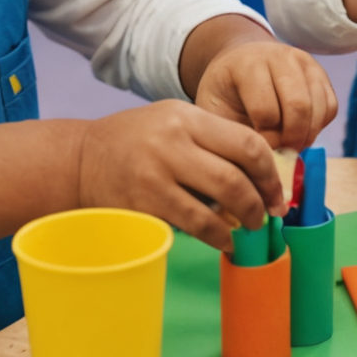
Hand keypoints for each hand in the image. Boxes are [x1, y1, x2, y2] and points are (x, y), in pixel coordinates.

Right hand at [75, 100, 286, 251]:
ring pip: (216, 207)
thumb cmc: (136, 140)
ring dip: (240, 224)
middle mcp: (172, 142)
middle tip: (266, 215)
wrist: (80, 159)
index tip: (276, 191)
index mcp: (187, 117)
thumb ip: (213, 139)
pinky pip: (191, 225)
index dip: (269, 173)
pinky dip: (215, 236)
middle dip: (260, 203)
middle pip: (235, 178)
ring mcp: (155, 175)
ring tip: (247, 230)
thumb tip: (261, 174)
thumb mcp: (174, 121)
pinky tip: (222, 239)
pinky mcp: (143, 205)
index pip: (247, 143)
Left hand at [196, 39, 338, 152]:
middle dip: (292, 140)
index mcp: (248, 65)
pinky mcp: (321, 72)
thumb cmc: (225, 92)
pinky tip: (300, 132)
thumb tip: (258, 171)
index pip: (266, 110)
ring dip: (307, 135)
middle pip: (298, 106)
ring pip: (320, 107)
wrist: (240, 60)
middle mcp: (281, 57)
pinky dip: (319, 126)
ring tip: (290, 146)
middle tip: (280, 155)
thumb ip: (232, 136)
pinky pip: (331, 106)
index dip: (265, 141)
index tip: (258, 153)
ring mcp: (304, 62)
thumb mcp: (215, 111)